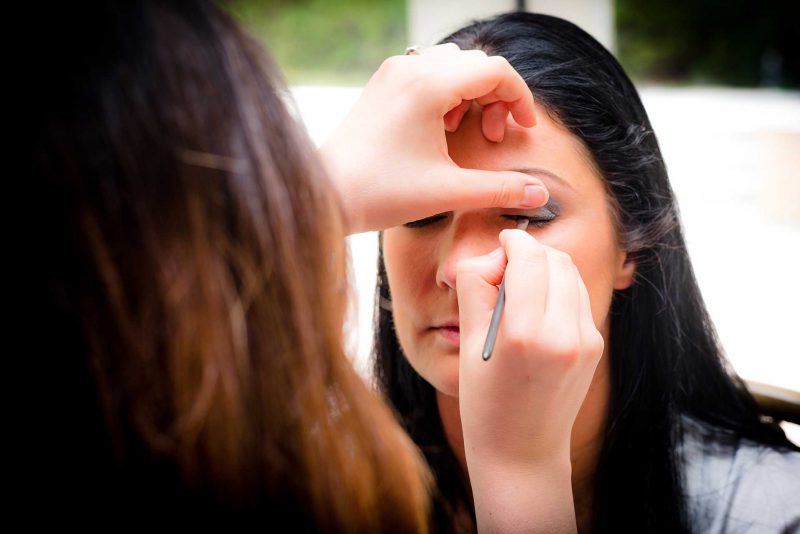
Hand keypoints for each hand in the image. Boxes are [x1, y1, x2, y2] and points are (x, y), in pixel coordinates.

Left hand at [319, 44, 547, 233]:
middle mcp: (410, 68)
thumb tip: (541, 195)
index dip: (520, 98)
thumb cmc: (379, 192)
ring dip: (472, 91)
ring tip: (466, 129)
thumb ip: (499, 190)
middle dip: (497, 96)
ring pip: (453, 62)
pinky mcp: (382, 83)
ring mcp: (393, 72)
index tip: (523, 130)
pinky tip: (441, 126)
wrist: (325, 194)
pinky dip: (447, 89)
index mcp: (428, 86)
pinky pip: (428, 69)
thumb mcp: (448, 192)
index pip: (496, 70)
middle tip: (494, 135)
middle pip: (476, 63)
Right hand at [455, 229, 602, 532]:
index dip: (512, 242)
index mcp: (525, 334)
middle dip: (529, 253)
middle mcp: (563, 334)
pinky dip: (557, 290)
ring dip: (545, 269)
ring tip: (517, 292)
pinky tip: (535, 311)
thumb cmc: (485, 403)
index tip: (499, 245)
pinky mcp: (594, 346)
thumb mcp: (468, 345)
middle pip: (555, 259)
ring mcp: (585, 341)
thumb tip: (494, 256)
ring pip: (570, 274)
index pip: (529, 258)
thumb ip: (476, 289)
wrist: (522, 452)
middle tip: (503, 272)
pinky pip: (577, 297)